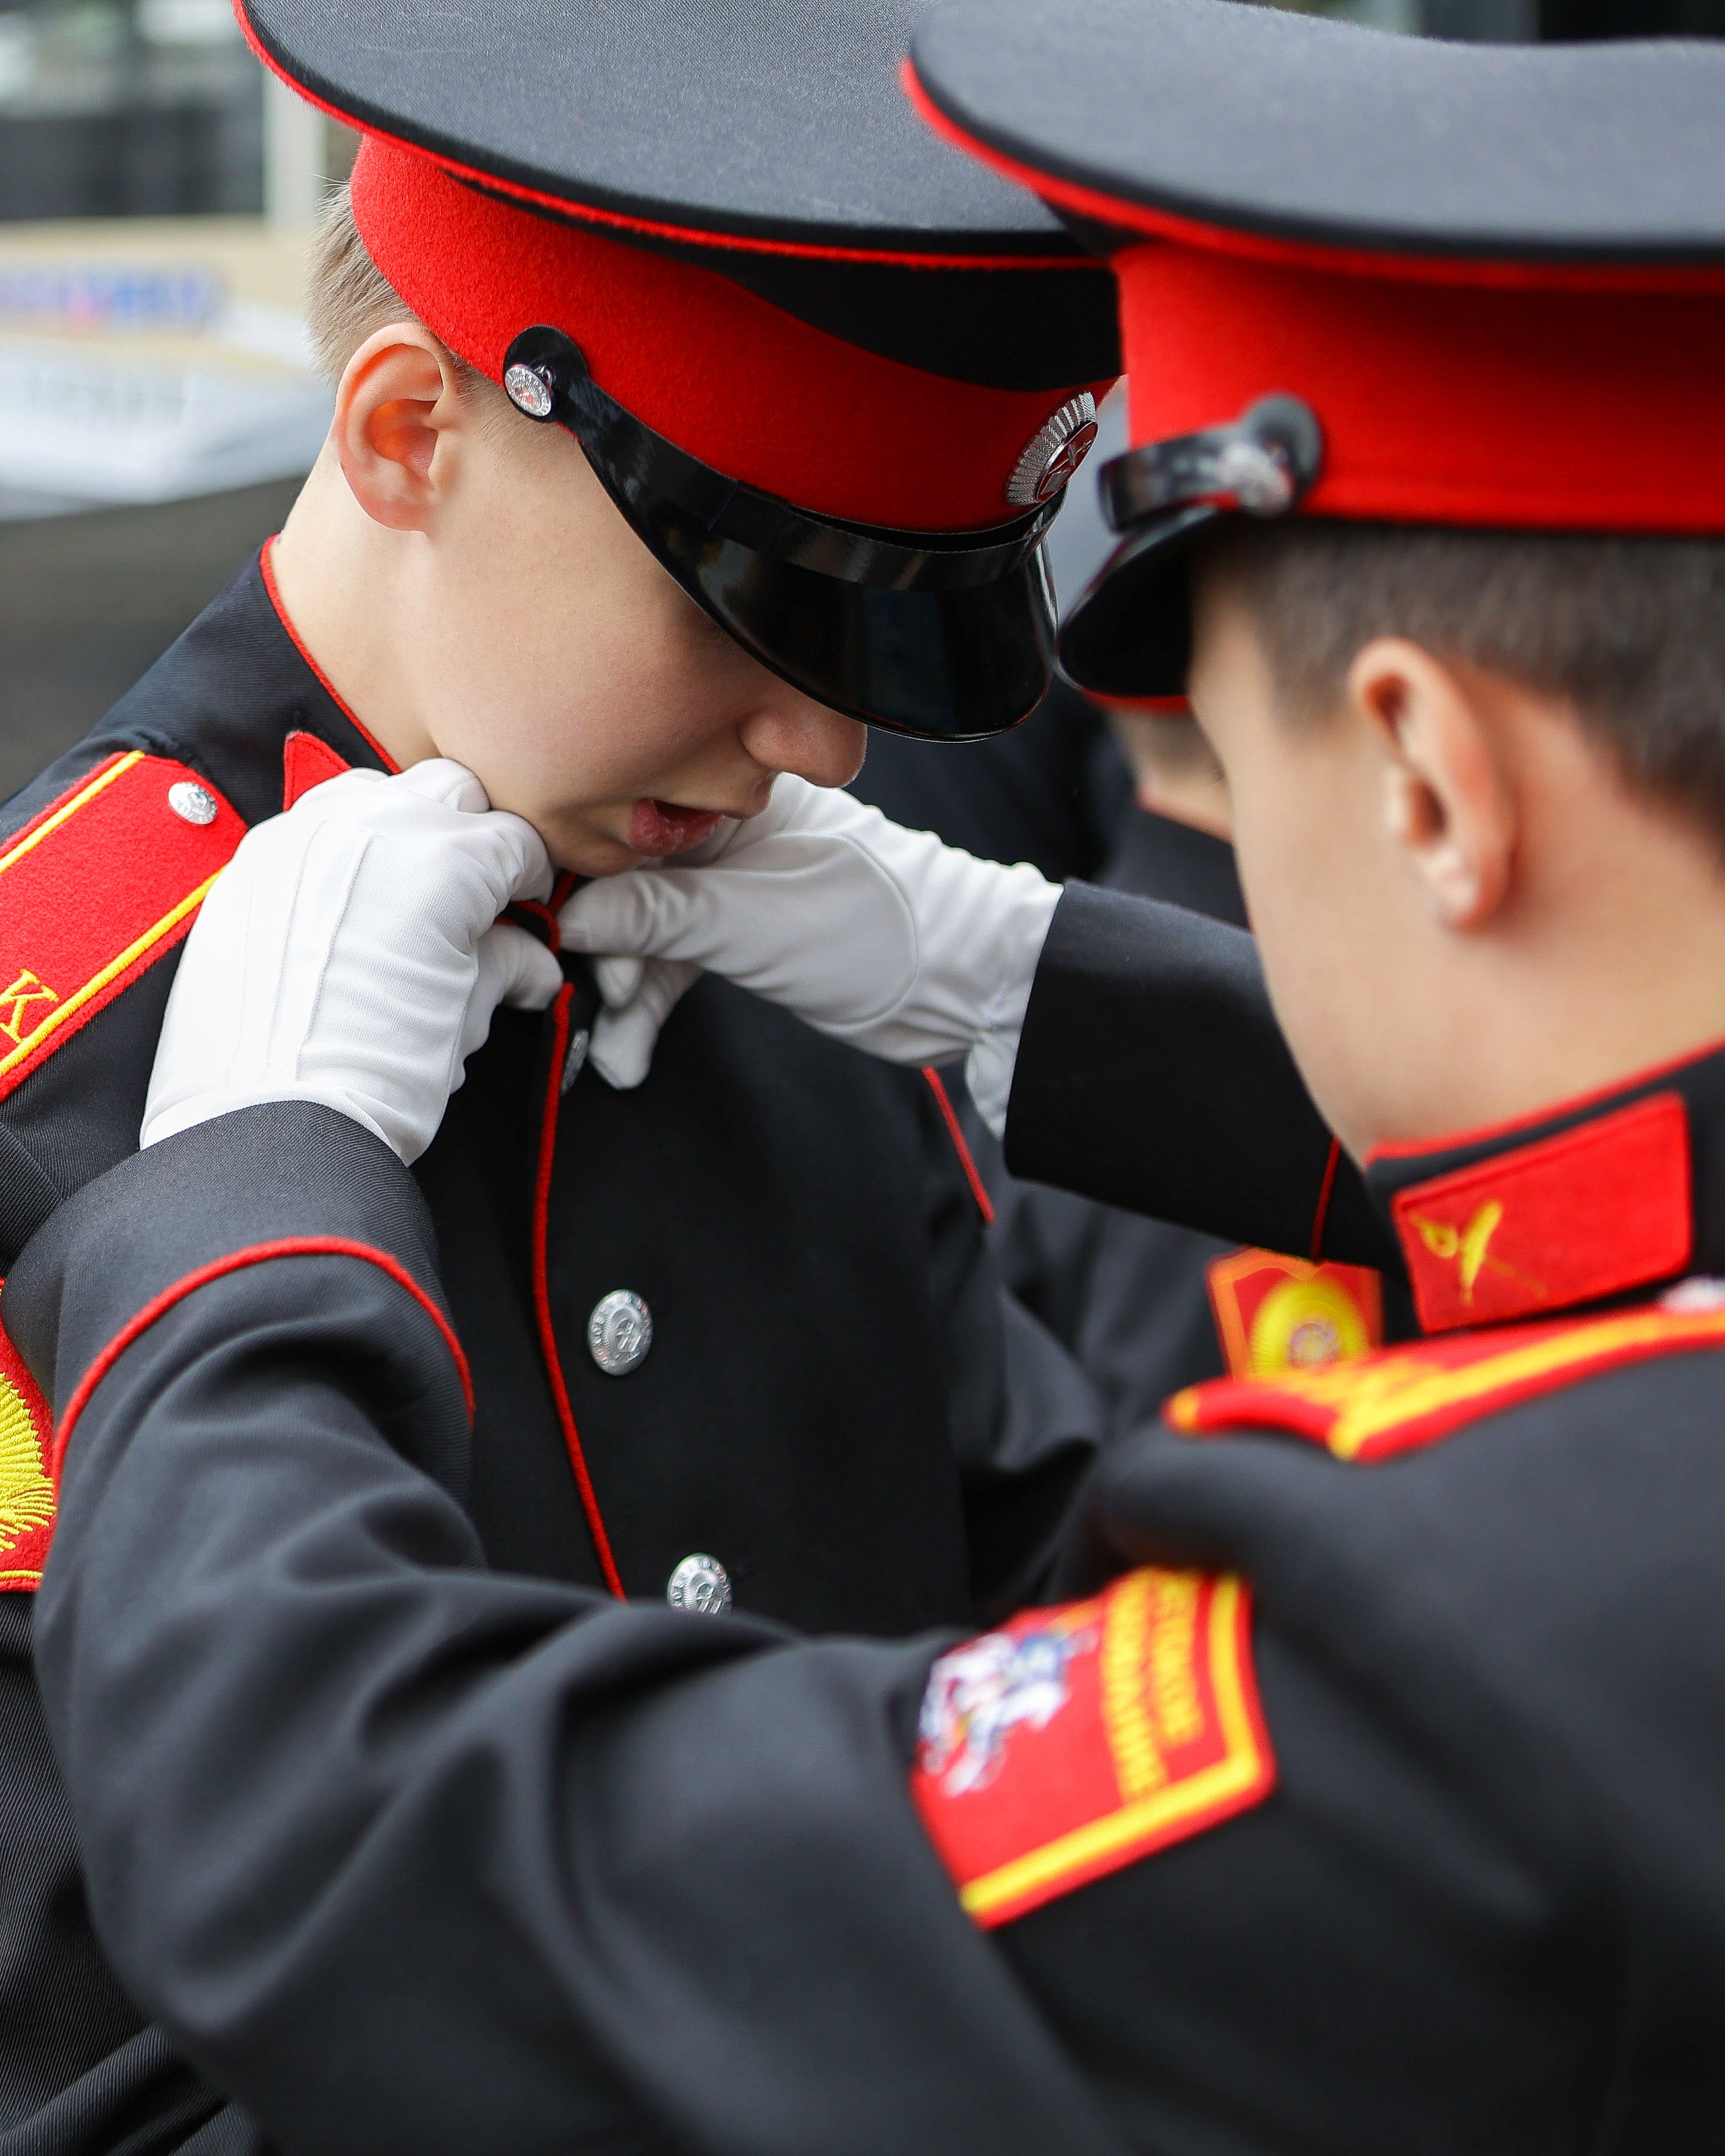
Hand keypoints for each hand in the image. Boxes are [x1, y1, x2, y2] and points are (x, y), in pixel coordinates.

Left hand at [144, 761, 561, 1164]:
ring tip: (411, 895)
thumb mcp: (462, 1018)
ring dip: (403, 830)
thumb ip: (502, 966)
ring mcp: (299, 839)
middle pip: (449, 793)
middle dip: (474, 836)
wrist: (268, 1129)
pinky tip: (349, 913)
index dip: (531, 880)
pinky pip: (309, 830)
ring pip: (373, 794)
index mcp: (443, 857)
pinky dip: (341, 855)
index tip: (527, 909)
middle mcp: (369, 826)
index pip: (514, 841)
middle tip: (479, 896)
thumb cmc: (370, 1081)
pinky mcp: (248, 868)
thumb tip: (529, 963)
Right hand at [558, 777, 1059, 1131]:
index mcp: (734, 794)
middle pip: (625, 875)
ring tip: (616, 1044)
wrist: (964, 987)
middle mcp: (727, 830)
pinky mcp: (746, 935)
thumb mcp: (753, 923)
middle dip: (599, 943)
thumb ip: (659, 915)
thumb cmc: (880, 933)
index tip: (538, 915)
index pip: (627, 815)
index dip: (577, 868)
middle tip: (590, 992)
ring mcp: (736, 884)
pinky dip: (654, 1009)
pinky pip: (678, 964)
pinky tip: (630, 1056)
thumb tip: (568, 914)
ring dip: (627, 991)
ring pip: (649, 930)